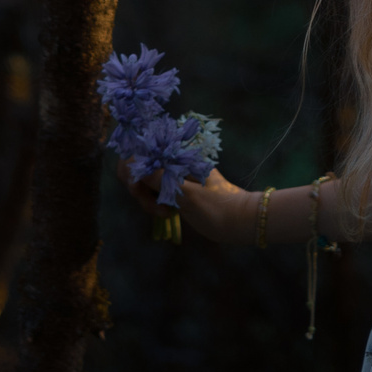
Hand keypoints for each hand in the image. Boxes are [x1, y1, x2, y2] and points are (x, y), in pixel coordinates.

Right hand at [113, 158, 248, 241]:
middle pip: (138, 167)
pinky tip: (167, 214)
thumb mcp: (187, 195)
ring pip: (144, 182)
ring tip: (165, 214)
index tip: (137, 189)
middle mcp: (172, 160)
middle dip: (139, 188)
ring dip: (147, 199)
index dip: (131, 169)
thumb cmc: (218, 207)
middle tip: (153, 207)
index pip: (140, 150)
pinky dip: (154, 204)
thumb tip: (131, 164)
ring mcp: (172, 174)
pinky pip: (154, 192)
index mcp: (176, 154)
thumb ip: (159, 179)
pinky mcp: (175, 189)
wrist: (240, 221)